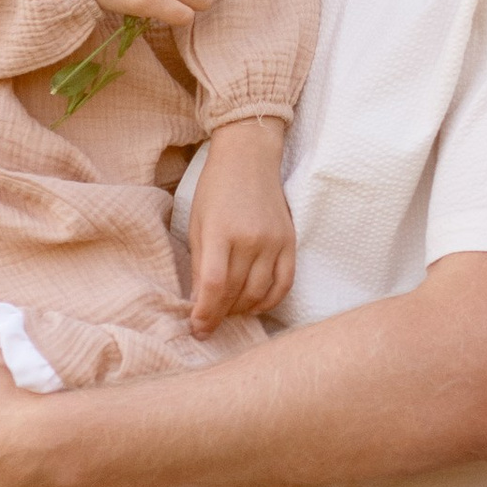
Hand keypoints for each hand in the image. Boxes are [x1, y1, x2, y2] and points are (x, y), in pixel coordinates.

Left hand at [188, 121, 295, 331]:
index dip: (206, 313)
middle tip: (209, 324)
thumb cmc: (215, 189)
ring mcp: (274, 241)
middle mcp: (251, 239)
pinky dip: (269, 301)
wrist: (249, 158)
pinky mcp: (290, 242)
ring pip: (259, 293)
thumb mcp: (197, 223)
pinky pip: (284, 284)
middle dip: (220, 315)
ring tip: (228, 312)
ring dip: (242, 310)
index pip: (215, 284)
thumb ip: (200, 264)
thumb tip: (200, 302)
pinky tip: (255, 305)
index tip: (198, 329)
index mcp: (221, 231)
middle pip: (237, 292)